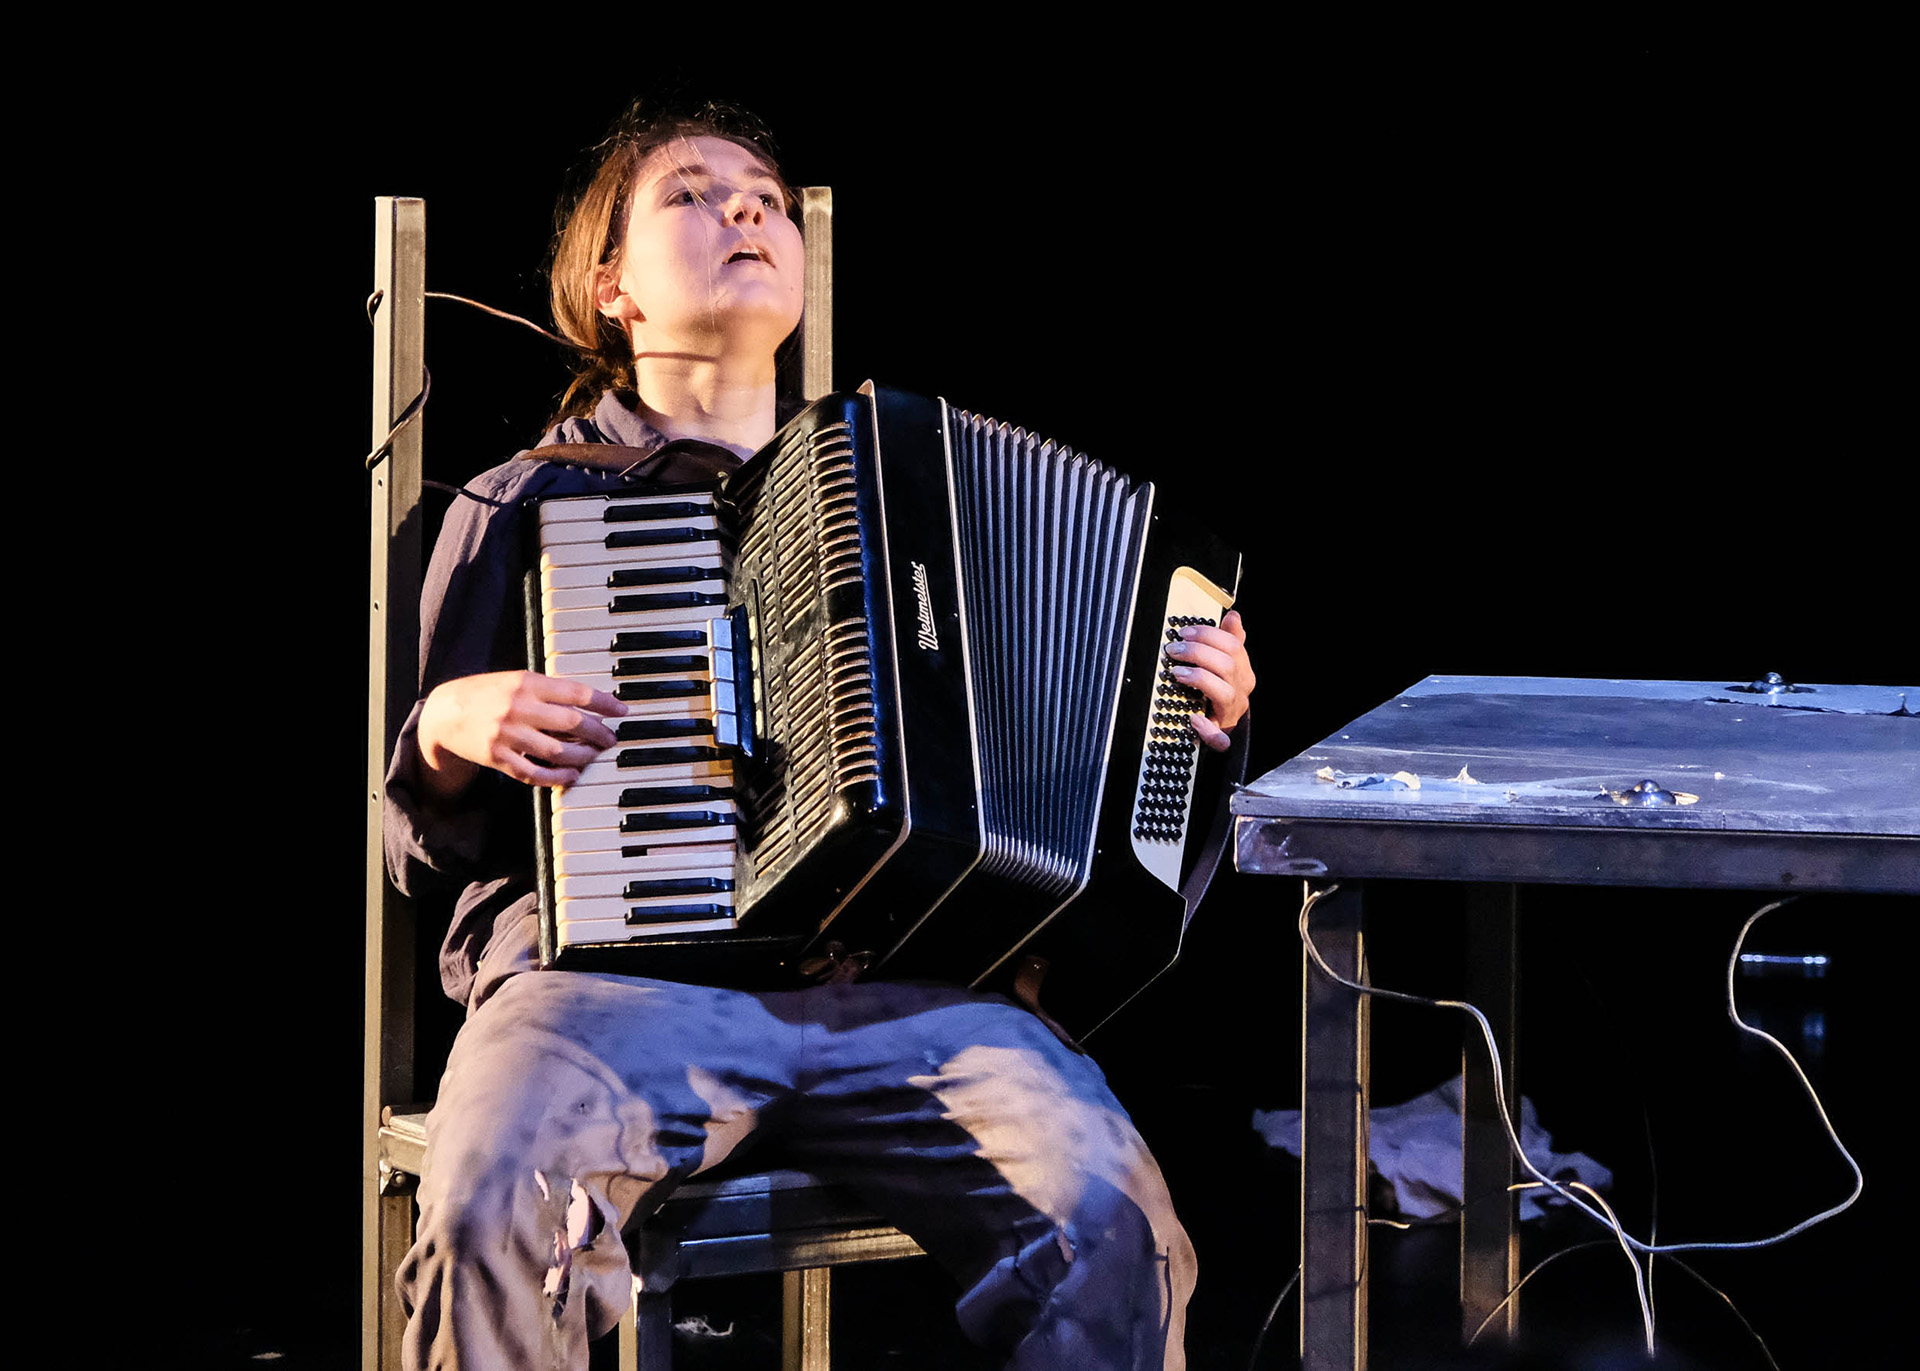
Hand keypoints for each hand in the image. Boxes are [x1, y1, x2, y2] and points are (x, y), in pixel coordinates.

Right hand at [416, 670, 626, 797]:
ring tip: (592, 755)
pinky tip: (572, 774)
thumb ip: (549, 690)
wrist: (444, 713)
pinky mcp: (499, 759)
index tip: (622, 711)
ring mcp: (509, 735)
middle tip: (610, 739)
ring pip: (558, 751)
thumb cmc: (487, 693)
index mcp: (527, 683)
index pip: (577, 693)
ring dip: (583, 756)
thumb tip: (589, 704)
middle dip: (599, 733)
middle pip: (573, 724)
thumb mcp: (517, 679)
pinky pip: (535, 773)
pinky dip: (558, 777)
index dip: (605, 703)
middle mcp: (519, 708)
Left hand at [1164, 609, 1253, 752]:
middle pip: (1227, 665)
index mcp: (1242, 670)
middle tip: (1174, 649)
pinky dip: (1207, 730)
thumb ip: (1230, 640)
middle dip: (1198, 653)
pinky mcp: (1221, 734)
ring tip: (1177, 673)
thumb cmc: (1222, 689)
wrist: (1225, 725)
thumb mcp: (1227, 663)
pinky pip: (1220, 737)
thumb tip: (1234, 616)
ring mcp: (1232, 711)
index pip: (1232, 646)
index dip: (1207, 635)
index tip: (1184, 633)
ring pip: (1225, 693)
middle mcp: (1240, 689)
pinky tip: (1194, 720)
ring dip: (1200, 679)